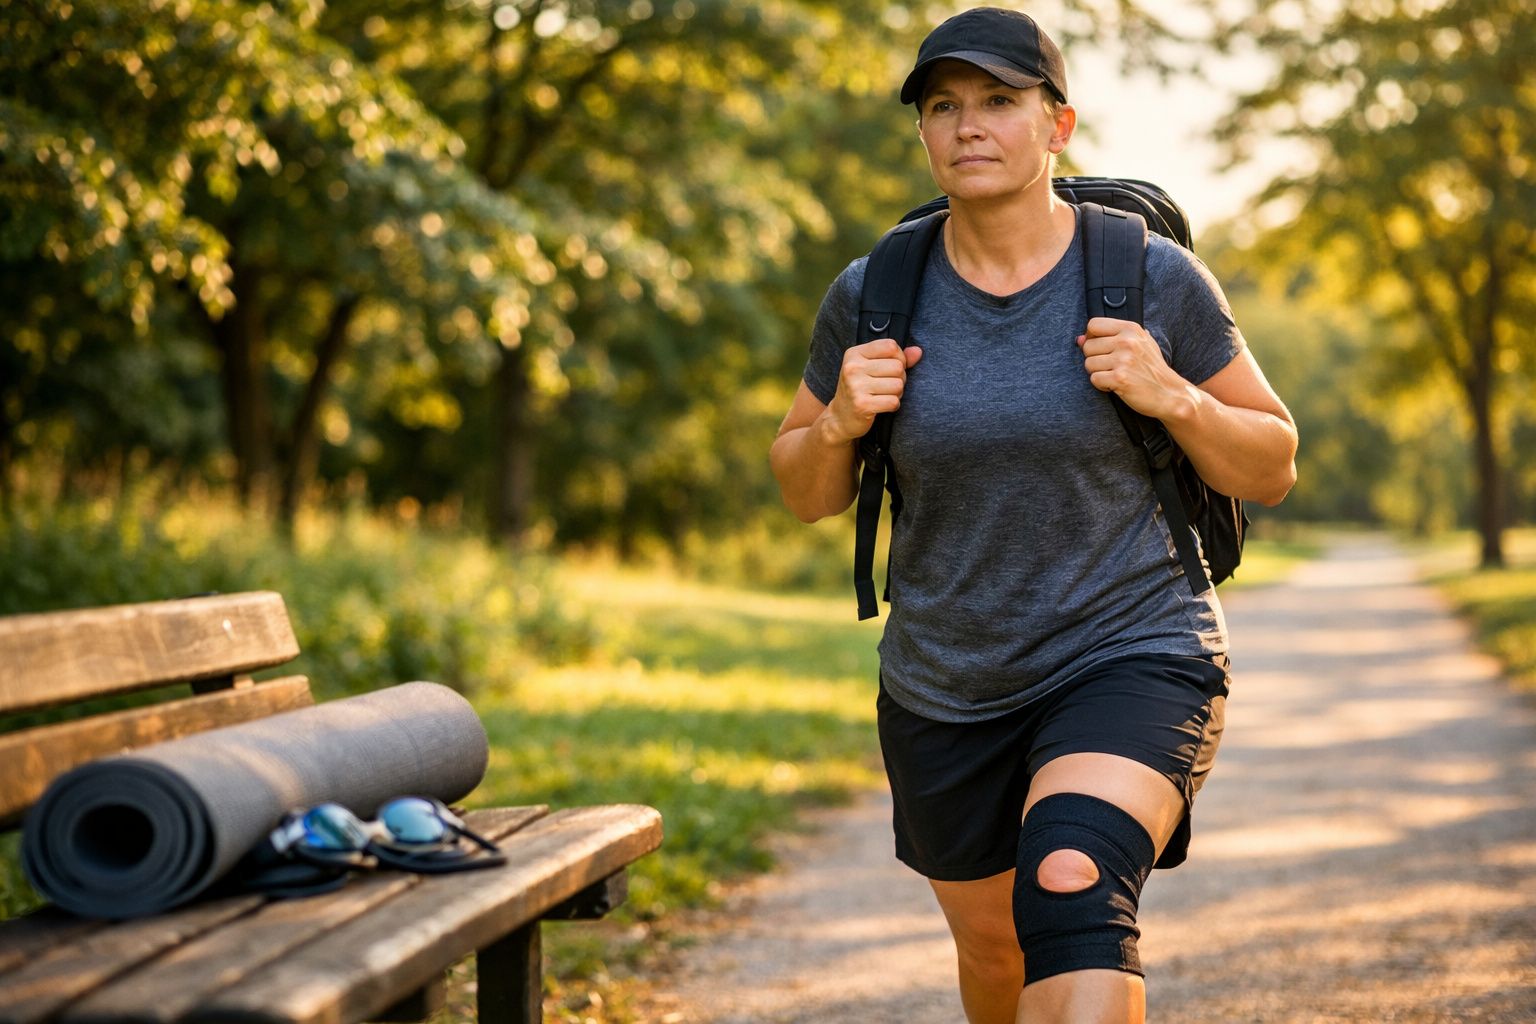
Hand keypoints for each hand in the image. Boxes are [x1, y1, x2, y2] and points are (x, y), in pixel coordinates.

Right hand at [821, 338, 923, 443]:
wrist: (840, 417)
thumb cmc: (859, 389)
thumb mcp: (871, 367)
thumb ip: (896, 358)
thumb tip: (917, 351)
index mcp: (854, 354)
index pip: (890, 346)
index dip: (899, 357)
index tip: (891, 367)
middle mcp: (853, 368)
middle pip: (897, 367)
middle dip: (900, 378)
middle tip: (888, 385)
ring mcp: (856, 386)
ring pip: (898, 385)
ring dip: (897, 393)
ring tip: (885, 395)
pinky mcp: (862, 405)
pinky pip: (893, 401)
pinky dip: (893, 405)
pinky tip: (882, 405)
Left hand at [1077, 317, 1191, 420]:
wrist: (1169, 393)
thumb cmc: (1151, 368)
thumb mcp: (1139, 344)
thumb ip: (1111, 337)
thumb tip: (1079, 339)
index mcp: (1131, 329)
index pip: (1094, 324)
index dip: (1091, 337)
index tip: (1099, 348)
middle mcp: (1127, 341)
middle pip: (1088, 346)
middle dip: (1094, 359)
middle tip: (1111, 367)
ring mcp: (1124, 360)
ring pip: (1088, 364)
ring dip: (1098, 373)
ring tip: (1115, 376)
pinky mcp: (1120, 378)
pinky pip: (1094, 379)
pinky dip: (1102, 385)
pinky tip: (1115, 385)